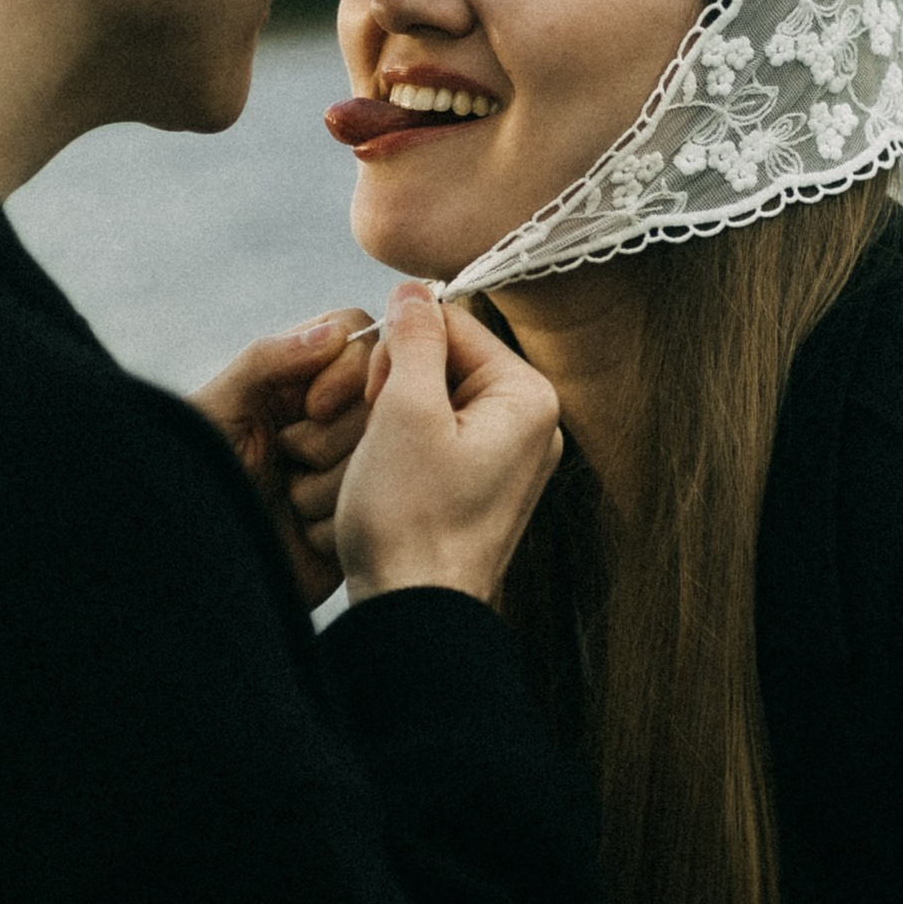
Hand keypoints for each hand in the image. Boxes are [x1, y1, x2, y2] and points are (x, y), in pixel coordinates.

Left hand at [188, 310, 374, 600]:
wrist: (193, 572)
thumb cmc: (194, 483)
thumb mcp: (218, 410)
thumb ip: (268, 360)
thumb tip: (336, 331)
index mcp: (296, 381)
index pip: (358, 342)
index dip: (350, 370)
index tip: (313, 408)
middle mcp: (332, 419)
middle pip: (382, 398)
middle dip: (330, 436)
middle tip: (286, 460)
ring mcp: (351, 468)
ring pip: (384, 455)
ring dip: (327, 484)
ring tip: (288, 502)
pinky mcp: (360, 517)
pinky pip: (379, 507)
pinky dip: (335, 523)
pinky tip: (303, 535)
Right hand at [332, 284, 562, 606]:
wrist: (414, 613)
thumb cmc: (410, 521)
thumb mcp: (403, 412)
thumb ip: (413, 339)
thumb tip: (413, 290)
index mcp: (528, 397)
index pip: (454, 323)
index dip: (399, 350)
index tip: (373, 397)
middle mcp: (531, 425)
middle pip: (446, 361)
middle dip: (395, 386)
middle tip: (371, 434)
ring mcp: (510, 459)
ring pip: (434, 399)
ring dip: (392, 418)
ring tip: (378, 465)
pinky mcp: (484, 487)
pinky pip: (438, 438)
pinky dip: (402, 449)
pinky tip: (388, 483)